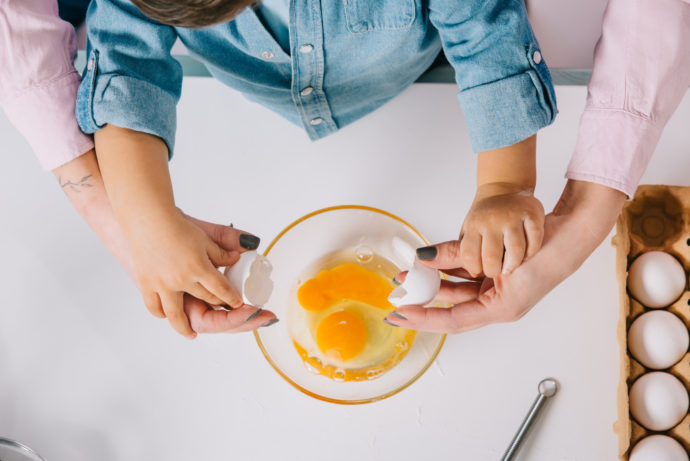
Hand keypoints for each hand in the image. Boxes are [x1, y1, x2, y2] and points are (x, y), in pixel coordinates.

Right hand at [126, 208, 259, 338]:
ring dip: (185, 327)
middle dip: (218, 309)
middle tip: (224, 313)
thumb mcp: (205, 236)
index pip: (221, 290)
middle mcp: (180, 280)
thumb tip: (240, 255)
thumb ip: (223, 249)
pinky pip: (154, 306)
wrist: (146, 218)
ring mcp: (161, 285)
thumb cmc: (175, 225)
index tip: (240, 303)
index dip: (233, 299)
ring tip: (190, 334)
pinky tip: (167, 316)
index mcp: (198, 268)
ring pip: (176, 315)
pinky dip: (161, 314)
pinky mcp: (146, 284)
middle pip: (205, 301)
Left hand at [386, 180, 624, 332]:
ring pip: (457, 292)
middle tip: (396, 298)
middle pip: (450, 309)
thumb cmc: (548, 251)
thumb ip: (457, 255)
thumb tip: (422, 256)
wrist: (574, 233)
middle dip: (423, 303)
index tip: (401, 313)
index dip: (424, 318)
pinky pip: (467, 280)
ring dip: (433, 285)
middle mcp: (498, 305)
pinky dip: (449, 272)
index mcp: (501, 309)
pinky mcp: (499, 279)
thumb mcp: (499, 256)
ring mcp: (499, 293)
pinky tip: (431, 265)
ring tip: (408, 277)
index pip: (453, 320)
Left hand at [441, 183, 544, 277]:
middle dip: (492, 271)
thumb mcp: (468, 235)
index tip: (468, 275)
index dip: (470, 271)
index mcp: (473, 225)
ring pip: (514, 252)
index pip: (468, 257)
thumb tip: (423, 258)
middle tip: (494, 271)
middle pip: (491, 259)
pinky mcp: (533, 214)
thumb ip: (452, 252)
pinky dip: (530, 252)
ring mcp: (513, 216)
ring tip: (510, 265)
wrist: (507, 189)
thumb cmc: (486, 220)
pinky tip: (526, 254)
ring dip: (512, 263)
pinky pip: (533, 242)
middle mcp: (492, 220)